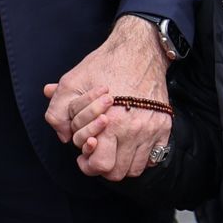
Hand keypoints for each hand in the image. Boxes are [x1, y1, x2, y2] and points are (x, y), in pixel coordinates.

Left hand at [44, 15, 170, 170]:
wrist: (139, 50)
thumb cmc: (104, 65)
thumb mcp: (71, 83)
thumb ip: (58, 111)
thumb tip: (63, 136)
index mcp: (110, 123)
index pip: (101, 165)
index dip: (88, 165)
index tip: (85, 156)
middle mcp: (133, 130)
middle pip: (118, 172)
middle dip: (105, 166)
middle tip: (99, 153)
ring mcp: (151, 129)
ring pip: (137, 168)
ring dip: (123, 163)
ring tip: (114, 150)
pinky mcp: (164, 125)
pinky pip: (154, 156)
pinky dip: (143, 156)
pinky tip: (132, 144)